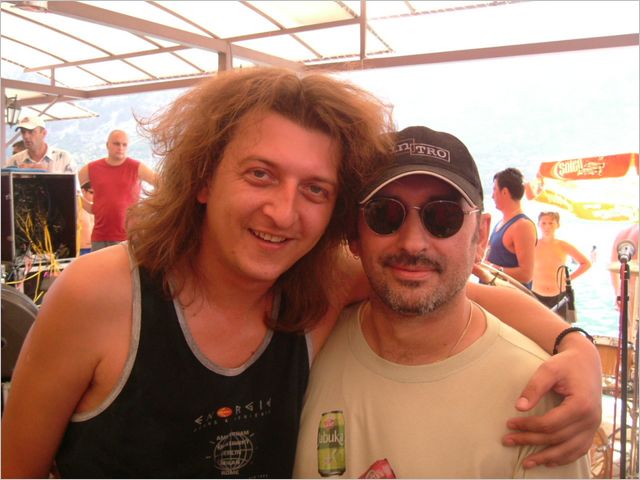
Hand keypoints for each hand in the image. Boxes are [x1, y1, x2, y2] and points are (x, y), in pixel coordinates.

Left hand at [502, 336, 601, 467]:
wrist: (586, 362)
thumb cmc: (565, 364)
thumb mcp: (548, 369)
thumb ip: (534, 387)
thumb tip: (519, 407)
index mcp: (581, 405)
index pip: (550, 423)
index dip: (528, 426)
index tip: (509, 424)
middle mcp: (590, 419)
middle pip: (556, 438)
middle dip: (530, 441)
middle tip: (507, 440)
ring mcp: (593, 426)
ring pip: (568, 449)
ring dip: (546, 458)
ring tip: (526, 463)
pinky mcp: (592, 429)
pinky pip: (579, 450)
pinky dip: (564, 458)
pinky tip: (549, 462)